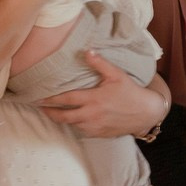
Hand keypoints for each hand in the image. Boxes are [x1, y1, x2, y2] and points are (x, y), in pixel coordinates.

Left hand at [40, 53, 167, 139]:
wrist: (146, 112)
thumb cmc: (131, 92)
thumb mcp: (116, 74)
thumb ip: (100, 63)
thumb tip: (87, 51)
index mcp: (94, 99)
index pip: (66, 100)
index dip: (51, 99)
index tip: (39, 98)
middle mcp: (92, 115)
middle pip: (64, 117)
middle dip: (50, 113)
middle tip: (40, 108)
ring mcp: (95, 126)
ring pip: (72, 125)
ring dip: (62, 119)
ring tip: (53, 113)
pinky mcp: (100, 134)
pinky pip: (82, 131)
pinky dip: (75, 125)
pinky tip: (72, 120)